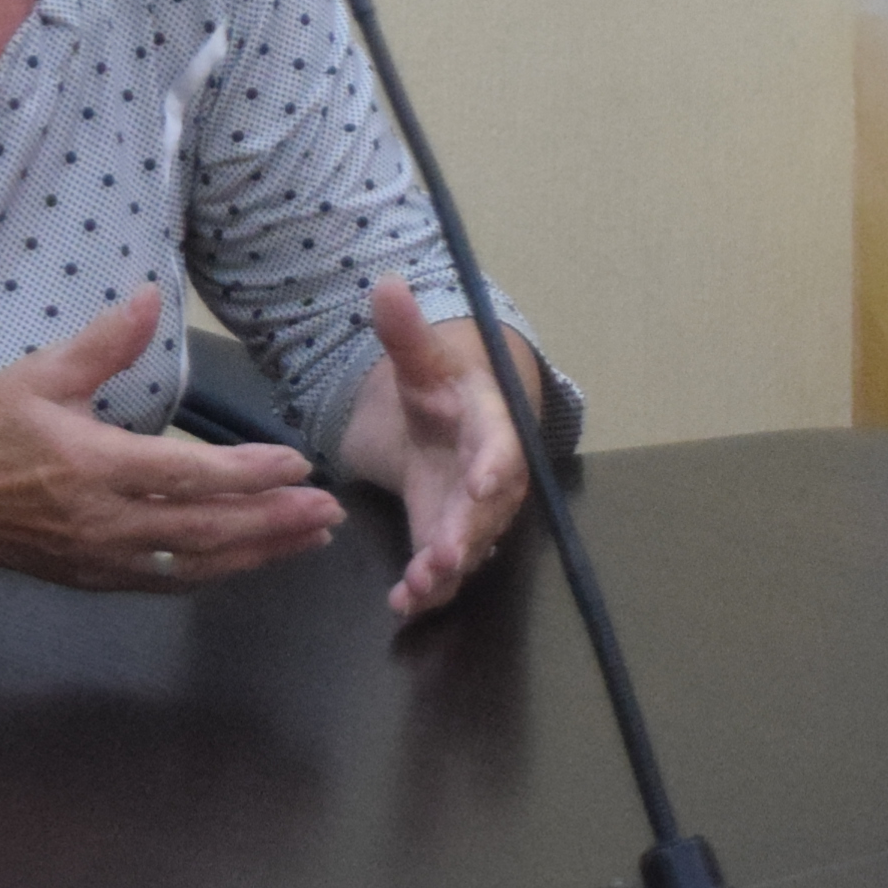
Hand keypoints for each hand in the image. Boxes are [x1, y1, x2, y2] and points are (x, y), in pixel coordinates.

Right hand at [0, 287, 342, 592]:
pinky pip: (167, 582)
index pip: (187, 477)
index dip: (248, 474)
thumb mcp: (39, 374)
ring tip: (310, 539)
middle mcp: (103, 523)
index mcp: (92, 467)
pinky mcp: (95, 579)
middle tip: (329, 511)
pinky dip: (216, 572)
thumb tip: (152, 296)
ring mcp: (101, 559)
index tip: (298, 465)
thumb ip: (103, 342)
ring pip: (194, 566)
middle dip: (273, 523)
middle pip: (205, 532)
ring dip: (258, 554)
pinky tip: (250, 560)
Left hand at [349, 275, 535, 620]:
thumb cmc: (440, 382)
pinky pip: (443, 568)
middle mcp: (489, 475)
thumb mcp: (420, 355)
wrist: (441, 415)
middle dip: (468, 534)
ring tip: (418, 589)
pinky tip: (400, 604)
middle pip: (487, 511)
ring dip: (446, 571)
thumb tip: (386, 283)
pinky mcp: (446, 536)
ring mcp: (469, 512)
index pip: (501, 447)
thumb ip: (404, 330)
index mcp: (492, 425)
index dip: (494, 467)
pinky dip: (426, 589)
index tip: (481, 485)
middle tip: (446, 555)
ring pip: (468, 548)